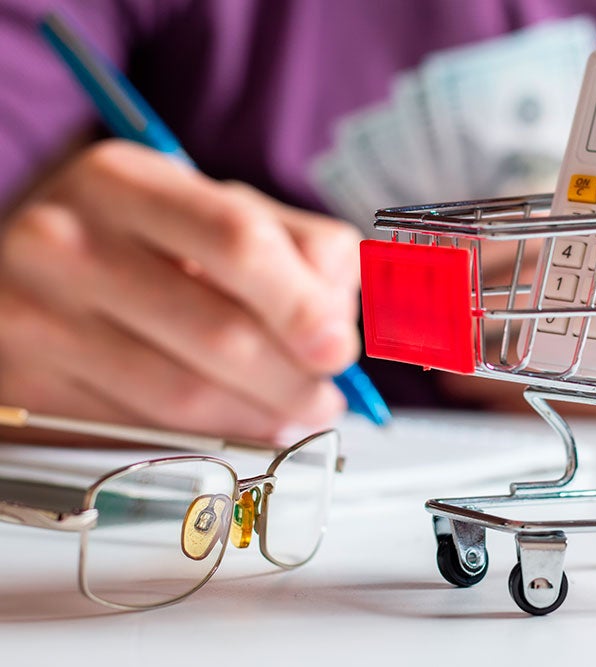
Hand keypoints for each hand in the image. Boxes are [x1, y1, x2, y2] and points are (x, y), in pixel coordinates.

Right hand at [0, 140, 360, 440]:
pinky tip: (239, 424)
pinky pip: (142, 427)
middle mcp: (68, 240)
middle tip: (325, 396)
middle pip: (219, 331)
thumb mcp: (208, 209)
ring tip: (295, 414)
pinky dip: (209, 435)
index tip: (339, 347)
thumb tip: (342, 321)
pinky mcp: (27, 381)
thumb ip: (294, 246)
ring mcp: (38, 315)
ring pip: (183, 392)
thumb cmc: (137, 238)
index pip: (239, 242)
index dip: (302, 305)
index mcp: (126, 180)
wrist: (20, 267)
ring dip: (260, 416)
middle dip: (293, 379)